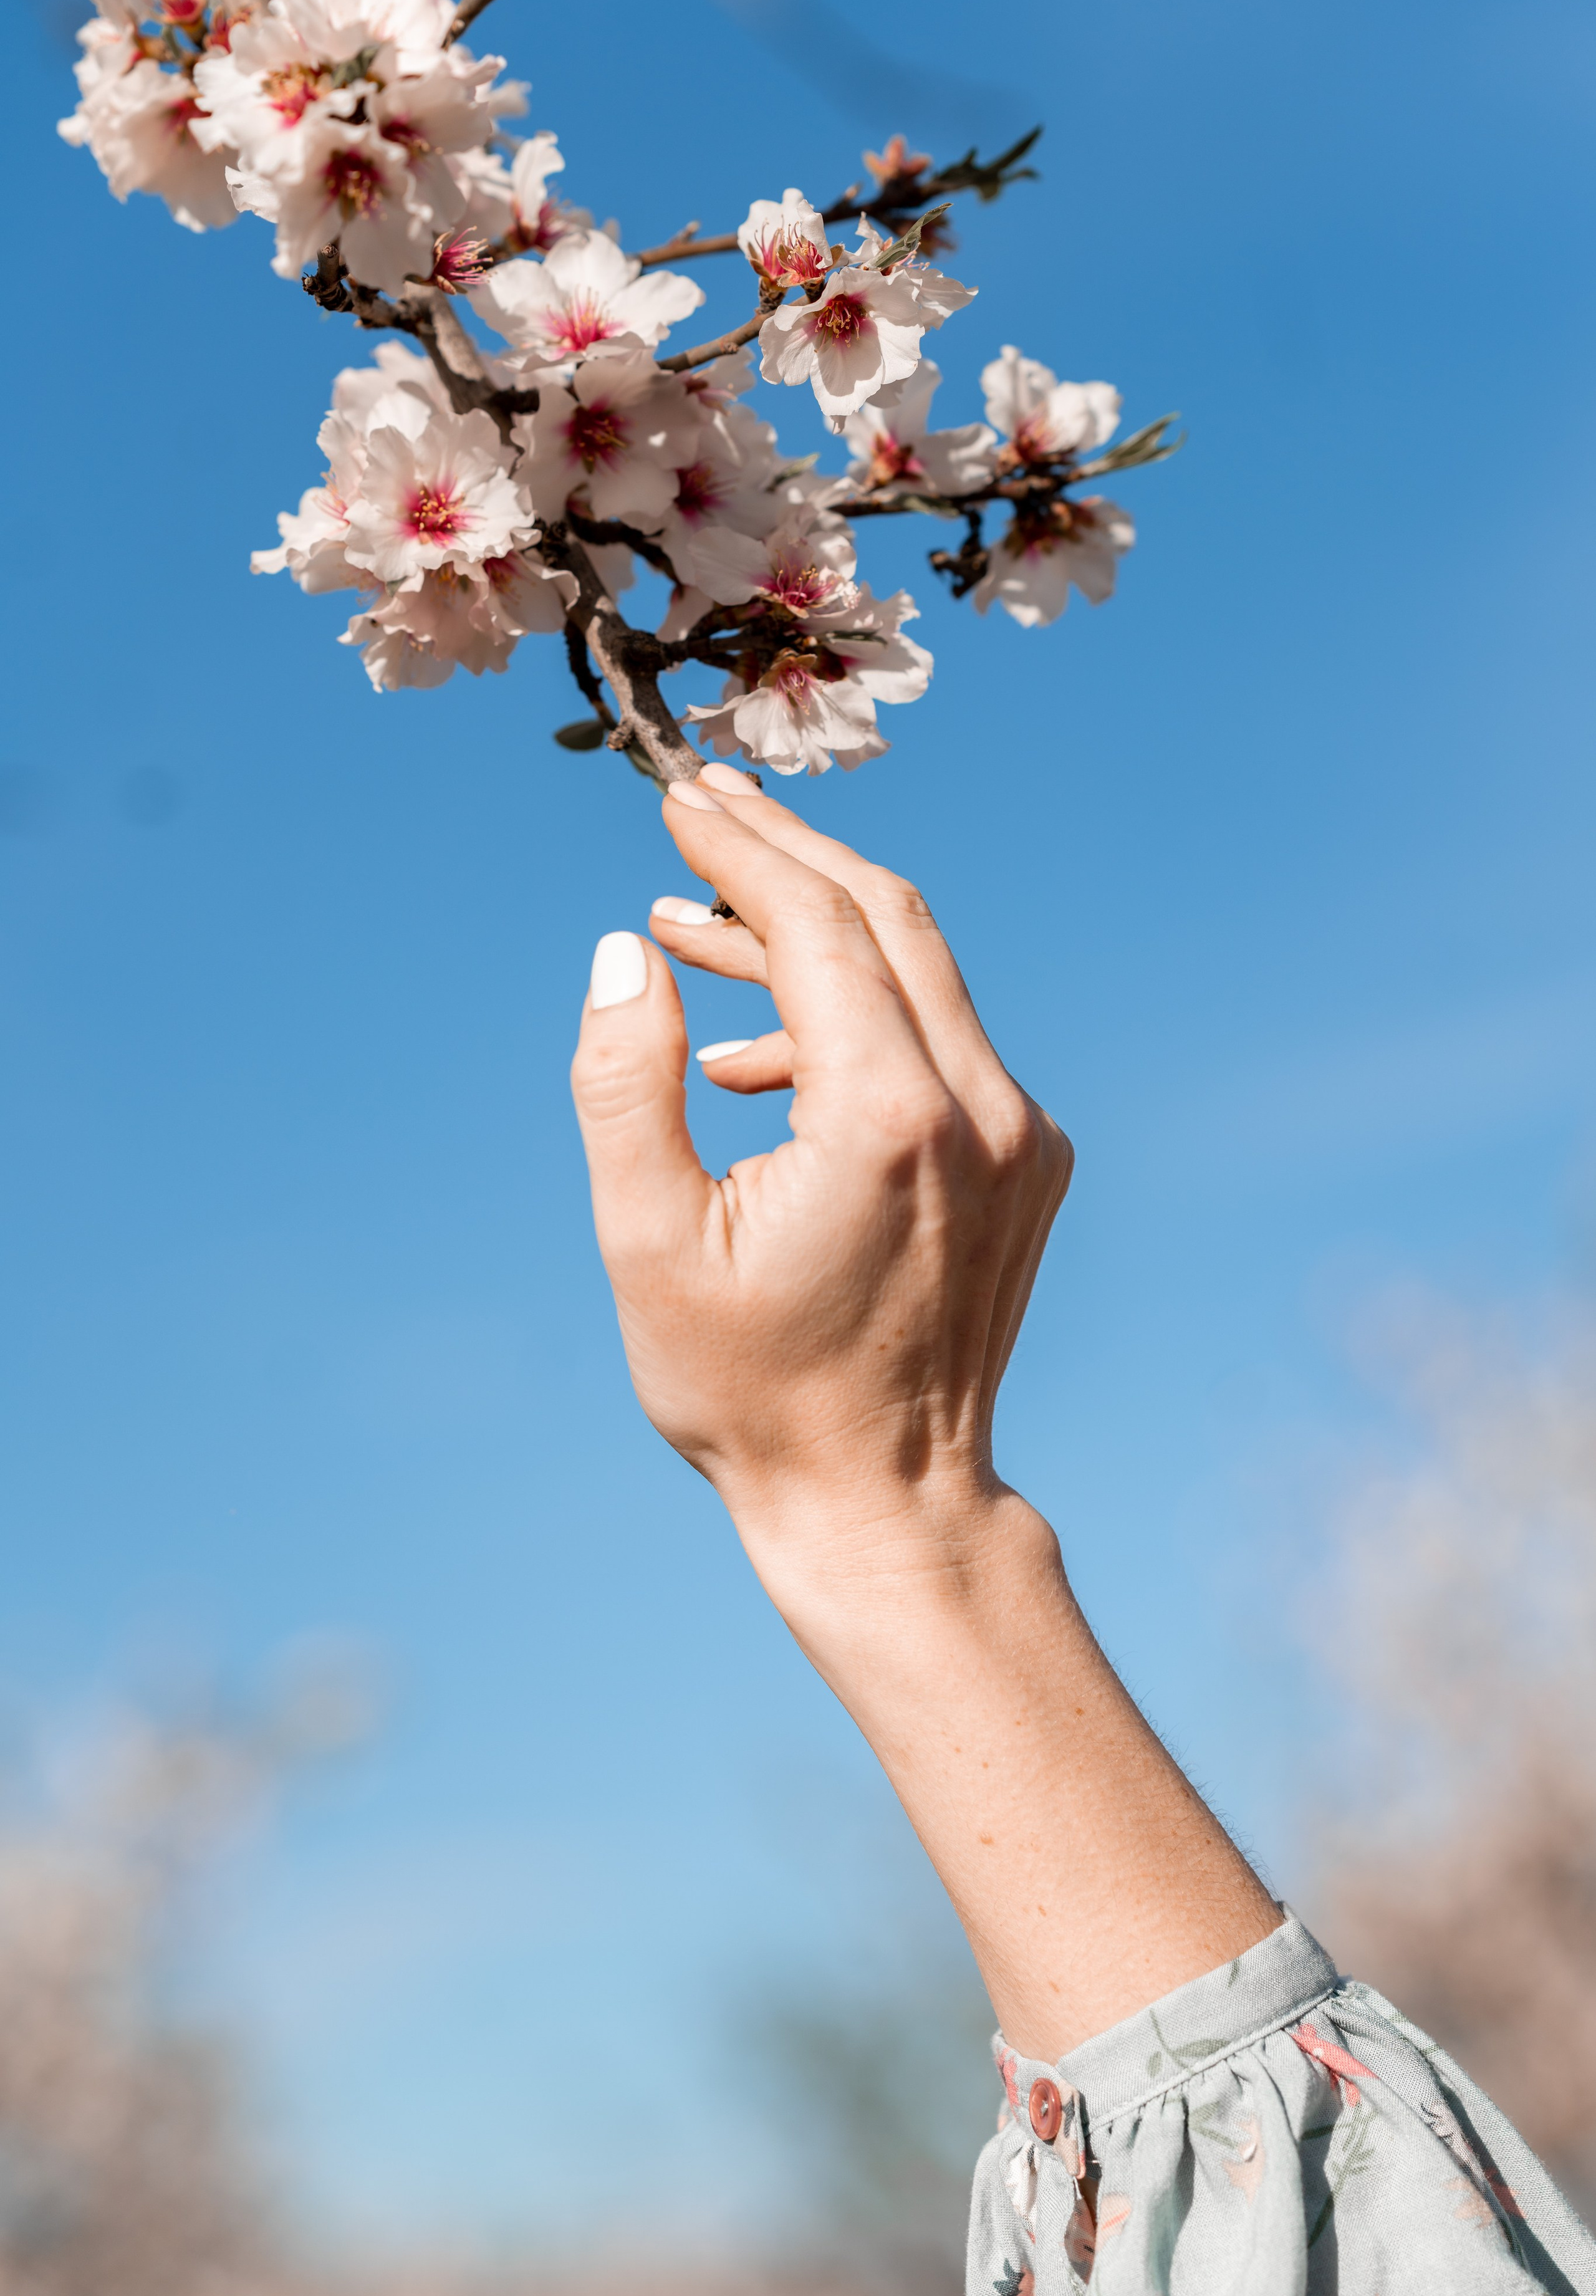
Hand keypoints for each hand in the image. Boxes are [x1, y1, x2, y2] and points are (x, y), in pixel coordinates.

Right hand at [570, 765, 1072, 1549]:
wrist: (884, 1496)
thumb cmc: (749, 1389)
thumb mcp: (647, 1243)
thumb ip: (625, 1084)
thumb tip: (622, 953)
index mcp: (889, 1121)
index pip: (819, 925)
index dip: (740, 851)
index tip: (675, 799)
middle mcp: (980, 1109)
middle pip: (888, 918)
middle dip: (786, 854)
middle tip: (698, 811)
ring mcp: (1020, 1133)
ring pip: (919, 972)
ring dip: (808, 937)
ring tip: (689, 934)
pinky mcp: (1029, 1158)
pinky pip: (939, 1041)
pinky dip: (850, 1018)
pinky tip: (754, 1061)